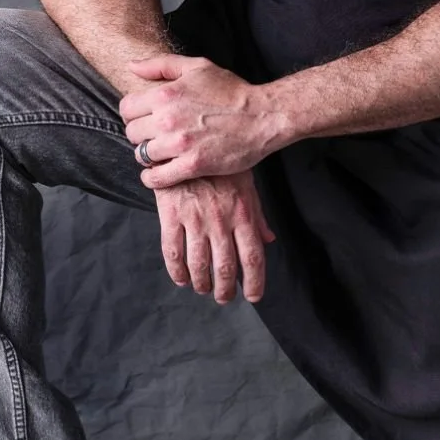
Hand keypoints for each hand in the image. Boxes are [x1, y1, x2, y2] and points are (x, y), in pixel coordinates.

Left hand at [121, 55, 287, 184]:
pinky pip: (156, 178)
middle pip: (132, 133)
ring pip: (142, 155)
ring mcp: (179, 144)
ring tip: (162, 153)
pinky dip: (153, 178)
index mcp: (165, 94)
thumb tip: (131, 65)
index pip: (126, 108)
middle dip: (141, 134)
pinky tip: (160, 173)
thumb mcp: (197, 67)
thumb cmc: (231, 91)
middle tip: (156, 136)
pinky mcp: (192, 165)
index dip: (134, 114)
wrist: (262, 116)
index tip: (144, 119)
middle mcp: (168, 119)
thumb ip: (161, 65)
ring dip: (149, 156)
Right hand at [153, 171, 275, 304]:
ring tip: (203, 289)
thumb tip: (269, 240)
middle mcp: (221, 221)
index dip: (255, 282)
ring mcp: (195, 219)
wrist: (187, 141)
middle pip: (226, 267)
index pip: (253, 257)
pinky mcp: (171, 215)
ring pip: (199, 265)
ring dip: (202, 283)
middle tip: (224, 297)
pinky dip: (177, 271)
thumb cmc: (220, 164)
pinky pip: (173, 252)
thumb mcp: (246, 184)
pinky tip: (182, 278)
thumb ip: (257, 215)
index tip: (253, 296)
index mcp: (242, 213)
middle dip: (226, 290)